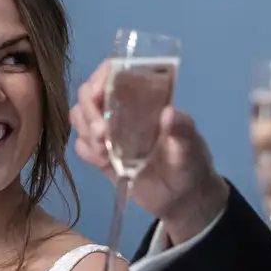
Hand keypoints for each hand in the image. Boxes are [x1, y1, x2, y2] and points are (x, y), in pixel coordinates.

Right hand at [70, 60, 223, 237]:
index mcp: (144, 97)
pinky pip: (81, 145)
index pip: (115, 72)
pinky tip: (104, 162)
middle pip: (88, 94)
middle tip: (102, 133)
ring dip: (86, 131)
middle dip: (89, 110)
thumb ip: (183, 130)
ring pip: (79, 117)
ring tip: (104, 151)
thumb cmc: (190, 163)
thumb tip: (170, 113)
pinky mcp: (101, 154)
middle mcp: (122, 109)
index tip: (98, 93)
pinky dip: (87, 151)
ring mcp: (109, 132)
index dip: (101, 77)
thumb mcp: (191, 146)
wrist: (182, 198)